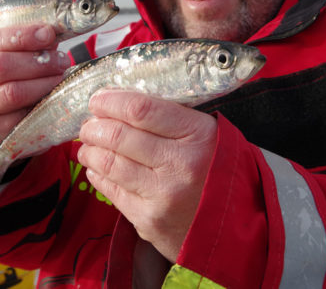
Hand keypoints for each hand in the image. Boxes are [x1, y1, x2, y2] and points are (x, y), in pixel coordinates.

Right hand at [0, 24, 69, 156]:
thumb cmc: (6, 85)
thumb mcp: (11, 62)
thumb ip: (29, 47)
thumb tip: (52, 34)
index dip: (23, 35)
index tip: (49, 34)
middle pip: (1, 65)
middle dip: (37, 61)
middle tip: (62, 61)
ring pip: (11, 92)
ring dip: (41, 84)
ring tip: (60, 78)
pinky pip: (19, 117)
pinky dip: (39, 106)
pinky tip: (51, 100)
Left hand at [77, 89, 217, 262]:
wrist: (237, 226)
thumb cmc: (218, 171)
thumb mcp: (208, 134)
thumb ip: (171, 117)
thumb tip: (120, 102)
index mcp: (197, 134)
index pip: (141, 109)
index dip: (111, 101)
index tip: (97, 99)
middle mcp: (180, 164)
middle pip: (119, 136)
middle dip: (94, 127)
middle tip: (88, 124)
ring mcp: (162, 195)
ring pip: (109, 163)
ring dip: (90, 150)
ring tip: (88, 144)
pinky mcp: (149, 220)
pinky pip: (111, 191)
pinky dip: (97, 175)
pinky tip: (96, 168)